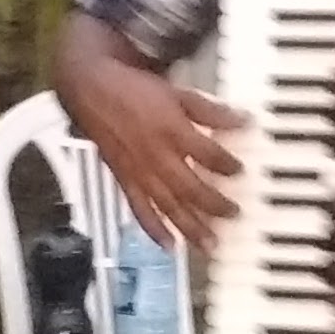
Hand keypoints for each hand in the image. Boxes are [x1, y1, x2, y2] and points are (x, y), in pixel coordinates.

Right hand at [64, 52, 244, 249]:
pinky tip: (169, 244)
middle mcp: (158, 156)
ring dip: (191, 227)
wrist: (91, 89)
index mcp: (173, 131)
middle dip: (215, 205)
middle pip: (192, 189)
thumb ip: (210, 110)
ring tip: (210, 244)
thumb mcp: (178, 92)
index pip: (209, 155)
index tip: (240, 171)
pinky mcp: (124, 180)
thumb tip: (242, 120)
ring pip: (169, 206)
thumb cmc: (133, 89)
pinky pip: (140, 210)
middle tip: (234, 215)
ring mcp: (140, 172)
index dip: (227, 165)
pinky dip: (154, 229)